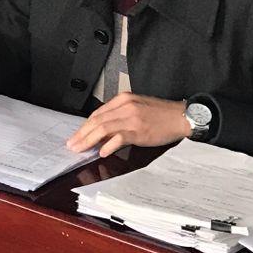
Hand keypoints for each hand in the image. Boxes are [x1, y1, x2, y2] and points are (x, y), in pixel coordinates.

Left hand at [67, 93, 191, 158]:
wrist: (181, 117)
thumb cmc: (161, 115)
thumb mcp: (137, 108)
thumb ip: (120, 116)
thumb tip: (102, 132)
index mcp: (123, 99)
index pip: (97, 113)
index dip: (85, 126)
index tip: (77, 135)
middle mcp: (125, 106)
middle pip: (97, 120)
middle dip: (82, 134)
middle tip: (72, 144)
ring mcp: (131, 118)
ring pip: (103, 128)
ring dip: (89, 140)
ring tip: (80, 149)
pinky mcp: (139, 130)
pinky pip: (119, 137)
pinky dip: (108, 146)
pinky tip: (102, 152)